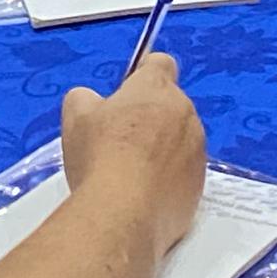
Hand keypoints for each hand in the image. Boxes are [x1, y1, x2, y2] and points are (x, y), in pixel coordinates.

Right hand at [57, 50, 205, 249]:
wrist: (123, 214)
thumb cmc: (99, 158)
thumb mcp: (76, 118)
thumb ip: (85, 99)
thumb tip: (91, 102)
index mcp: (156, 87)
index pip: (160, 64)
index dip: (143, 75)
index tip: (128, 94)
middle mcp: (185, 112)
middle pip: (171, 105)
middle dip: (151, 118)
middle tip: (121, 142)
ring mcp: (197, 150)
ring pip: (181, 141)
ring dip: (163, 150)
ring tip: (132, 175)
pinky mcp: (200, 184)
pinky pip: (185, 174)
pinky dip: (170, 180)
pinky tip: (144, 196)